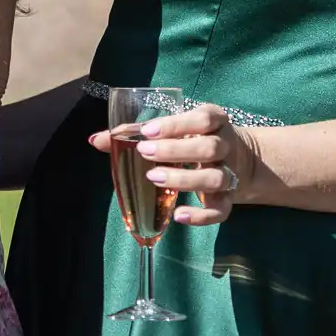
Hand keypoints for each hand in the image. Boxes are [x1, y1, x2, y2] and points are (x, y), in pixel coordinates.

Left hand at [88, 103, 256, 225]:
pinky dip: (201, 216)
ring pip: (216, 178)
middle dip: (175, 151)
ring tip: (154, 178)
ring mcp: (230, 173)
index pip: (202, 118)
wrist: (240, 160)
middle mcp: (226, 145)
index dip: (177, 124)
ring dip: (185, 179)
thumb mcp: (173, 130)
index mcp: (214, 121)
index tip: (148, 131)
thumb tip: (95, 140)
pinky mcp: (229, 199)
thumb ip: (136, 133)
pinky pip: (221, 211)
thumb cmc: (193, 139)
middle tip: (145, 153)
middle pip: (209, 148)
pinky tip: (179, 216)